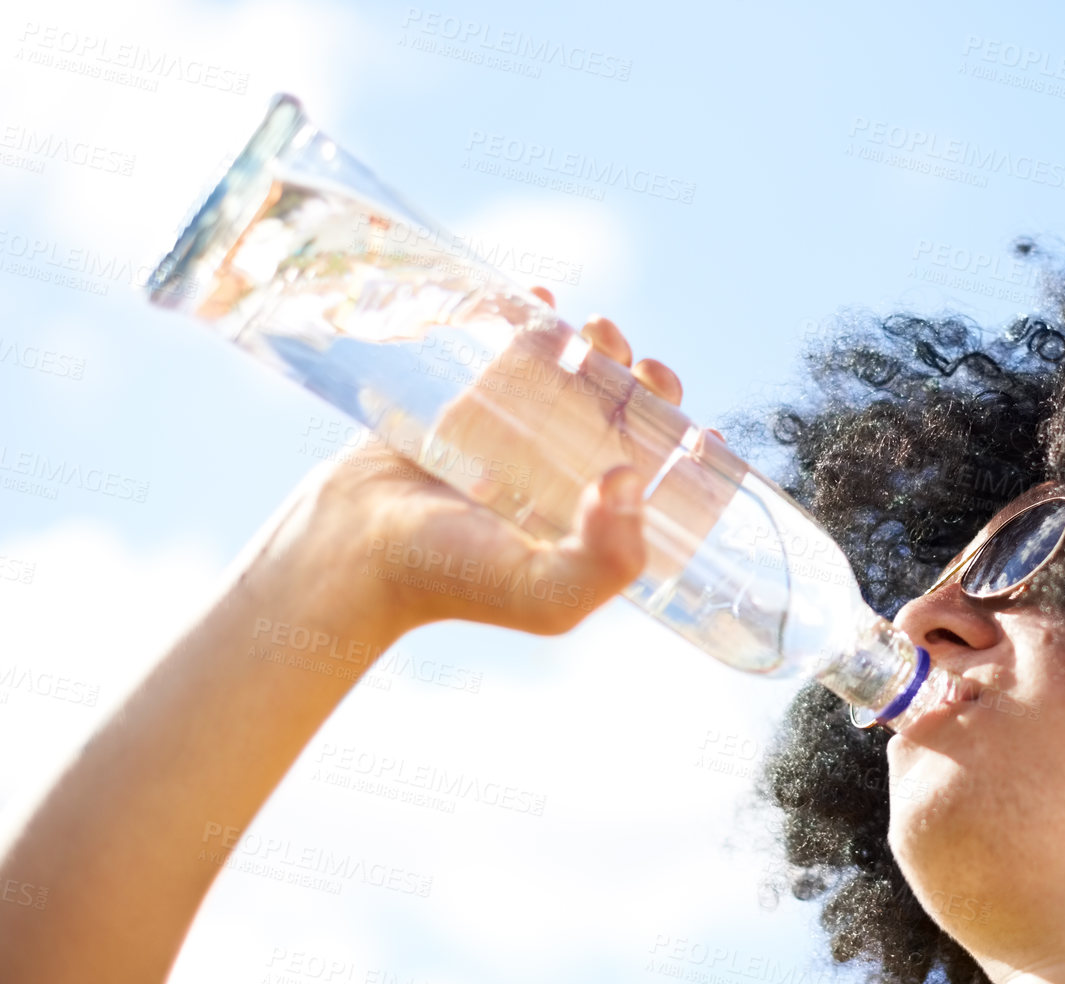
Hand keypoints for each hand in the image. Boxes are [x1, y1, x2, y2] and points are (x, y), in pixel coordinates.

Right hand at [249, 294, 685, 641]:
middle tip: (646, 370)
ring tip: (600, 331)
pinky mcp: (470, 403)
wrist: (353, 549)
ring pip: (578, 380)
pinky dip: (531, 318)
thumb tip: (634, 480)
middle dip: (648, 388)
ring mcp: (517, 439)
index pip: (659, 484)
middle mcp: (562, 481)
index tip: (705, 433)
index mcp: (591, 525)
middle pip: (625, 420)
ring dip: (601, 347)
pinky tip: (542, 299)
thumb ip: (605, 563)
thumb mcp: (545, 596)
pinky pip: (512, 350)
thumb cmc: (451, 582)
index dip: (689, 455)